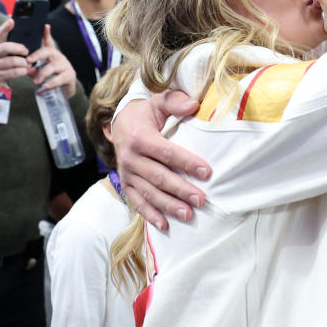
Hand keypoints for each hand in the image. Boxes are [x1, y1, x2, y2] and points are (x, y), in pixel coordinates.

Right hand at [0, 18, 29, 97]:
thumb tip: (14, 44)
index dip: (4, 28)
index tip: (11, 21)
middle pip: (7, 48)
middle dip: (20, 48)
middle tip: (26, 52)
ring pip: (13, 62)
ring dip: (23, 63)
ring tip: (27, 64)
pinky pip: (13, 73)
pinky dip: (22, 71)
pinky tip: (24, 71)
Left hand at [26, 25, 77, 96]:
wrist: (63, 91)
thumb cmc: (49, 78)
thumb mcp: (39, 71)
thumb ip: (33, 69)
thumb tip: (27, 68)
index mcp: (50, 54)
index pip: (48, 42)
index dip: (47, 34)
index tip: (45, 26)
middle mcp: (59, 57)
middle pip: (49, 51)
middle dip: (37, 55)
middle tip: (28, 61)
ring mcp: (65, 66)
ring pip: (53, 67)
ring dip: (42, 74)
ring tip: (35, 82)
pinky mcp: (70, 76)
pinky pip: (60, 78)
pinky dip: (51, 83)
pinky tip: (44, 87)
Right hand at [114, 92, 209, 229]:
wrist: (119, 123)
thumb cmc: (145, 114)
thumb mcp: (157, 102)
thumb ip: (174, 101)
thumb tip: (194, 105)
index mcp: (140, 137)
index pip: (166, 152)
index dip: (186, 162)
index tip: (207, 172)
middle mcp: (130, 157)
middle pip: (159, 176)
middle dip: (180, 189)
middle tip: (201, 199)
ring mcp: (127, 173)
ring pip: (149, 192)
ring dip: (168, 205)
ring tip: (188, 215)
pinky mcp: (125, 184)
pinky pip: (136, 202)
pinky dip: (149, 215)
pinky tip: (164, 225)